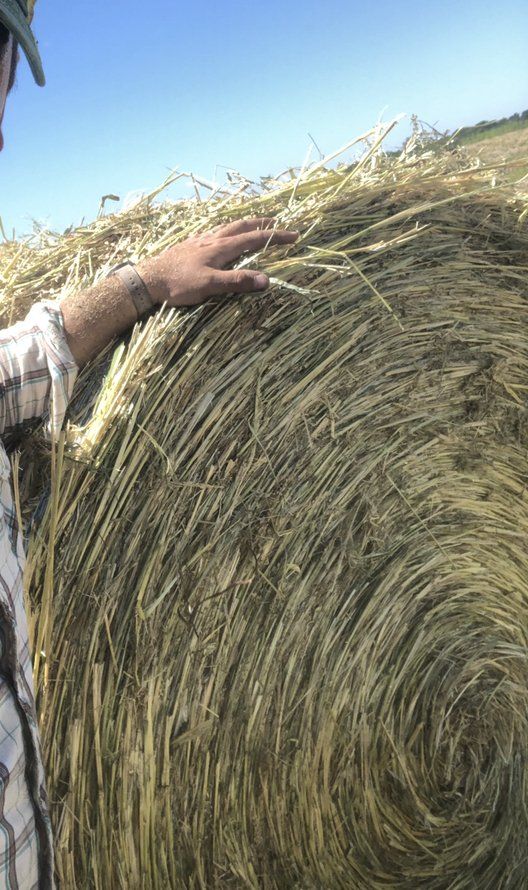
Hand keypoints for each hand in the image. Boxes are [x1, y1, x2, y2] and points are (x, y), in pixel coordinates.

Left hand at [137, 218, 298, 307]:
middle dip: (261, 223)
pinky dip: (224, 231)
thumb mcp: (210, 285)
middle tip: (276, 219)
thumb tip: (266, 280)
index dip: (276, 236)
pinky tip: (219, 236)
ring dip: (243, 224)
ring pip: (226, 227)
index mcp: (221, 247)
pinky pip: (212, 233)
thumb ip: (237, 281)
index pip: (255, 238)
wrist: (148, 279)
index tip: (294, 235)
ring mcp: (199, 241)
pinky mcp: (189, 246)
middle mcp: (212, 239)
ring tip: (251, 223)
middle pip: (241, 226)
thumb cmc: (178, 284)